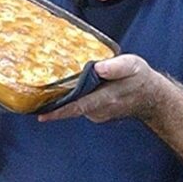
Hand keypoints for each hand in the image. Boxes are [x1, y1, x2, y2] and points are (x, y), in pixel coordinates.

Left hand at [37, 54, 161, 122]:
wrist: (151, 96)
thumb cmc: (139, 78)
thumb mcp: (132, 66)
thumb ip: (116, 66)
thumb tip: (99, 68)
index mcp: (106, 98)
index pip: (78, 106)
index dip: (59, 112)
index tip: (42, 116)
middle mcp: (99, 109)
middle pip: (70, 108)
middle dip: (51, 105)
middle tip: (31, 99)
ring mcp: (97, 113)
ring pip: (74, 107)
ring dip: (60, 101)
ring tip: (43, 91)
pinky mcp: (96, 113)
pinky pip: (79, 106)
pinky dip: (71, 100)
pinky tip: (64, 90)